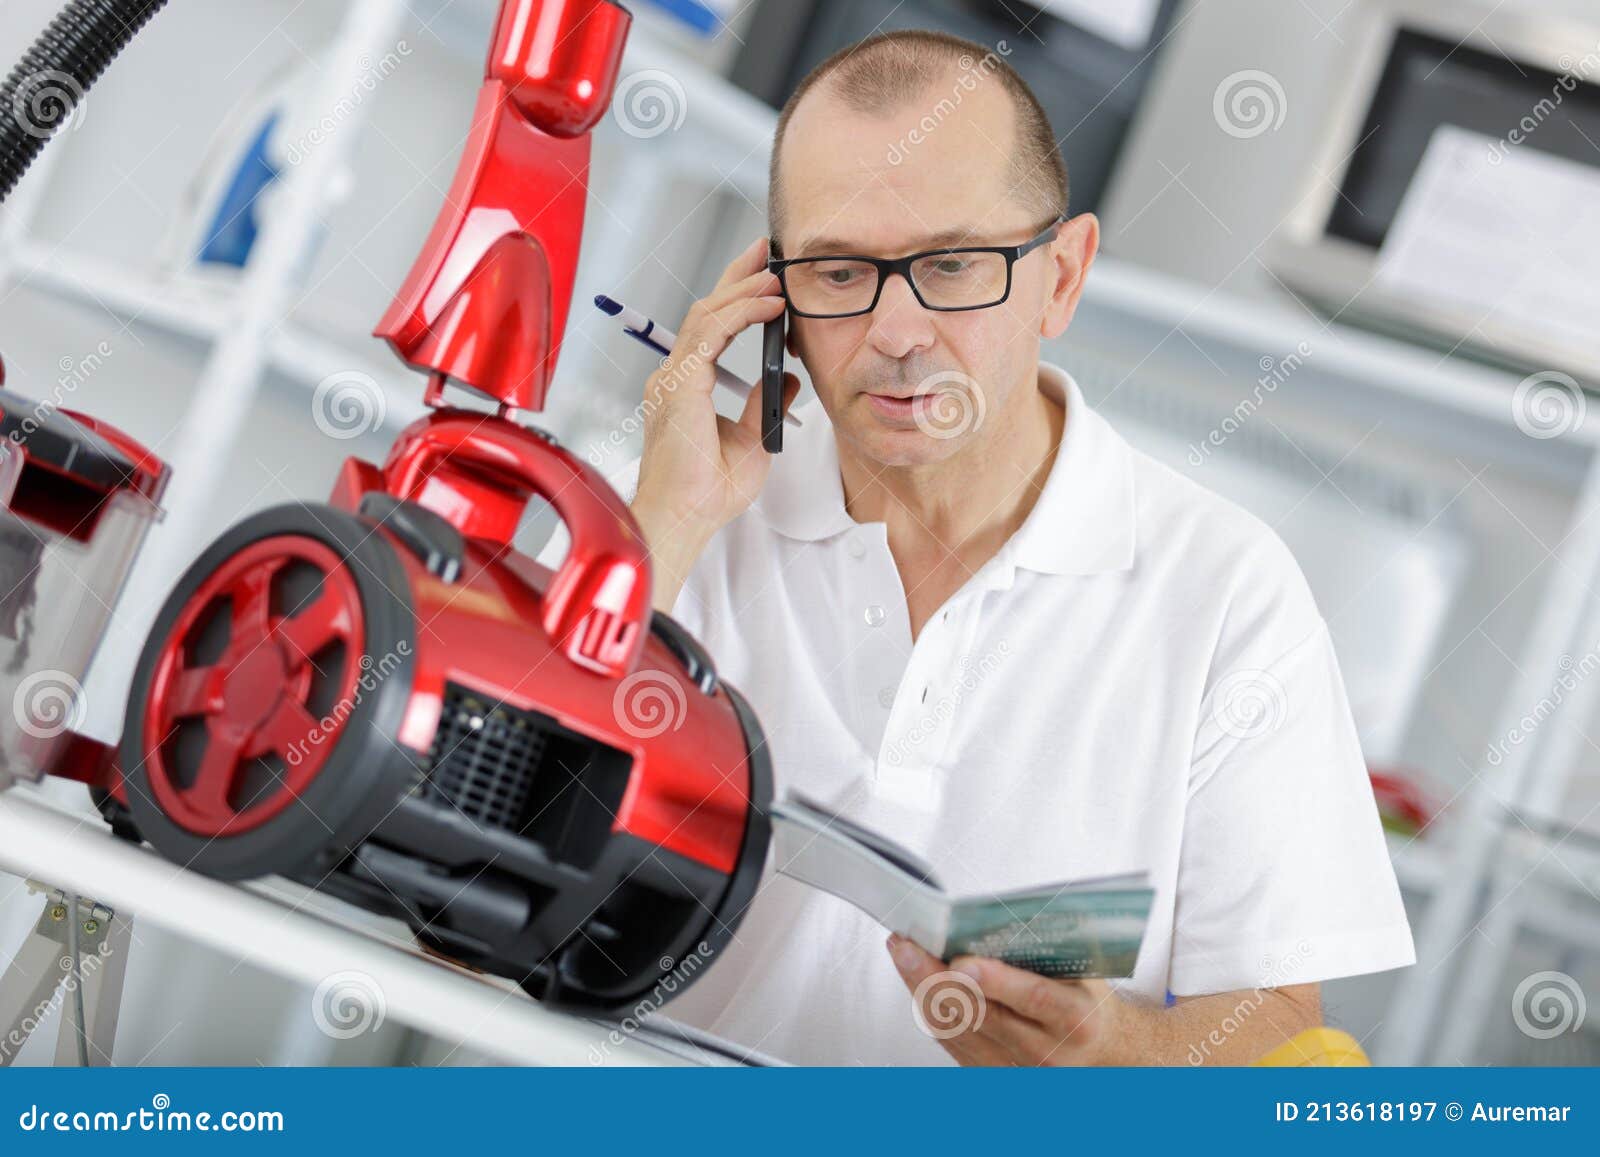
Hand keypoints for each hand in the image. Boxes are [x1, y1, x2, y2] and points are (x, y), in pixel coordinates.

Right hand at [631, 235, 800, 608]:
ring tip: (775, 275)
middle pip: (706, 310)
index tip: (763, 272)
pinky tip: (769, 305)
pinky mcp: (680, 385)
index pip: (710, 327)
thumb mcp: (753, 440)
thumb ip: (766, 404)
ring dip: (743, 290)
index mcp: (685, 387)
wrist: (685, 517)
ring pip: (706, 314)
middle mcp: (673, 377)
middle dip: (737, 276)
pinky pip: (711, 334)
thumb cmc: (708, 493)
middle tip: (767, 250)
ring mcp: (672, 379)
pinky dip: (741, 314)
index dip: (735, 294)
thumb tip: (787, 378)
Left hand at [887, 933, 1120, 1065]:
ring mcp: (1016, 1072)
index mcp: (1076, 1020)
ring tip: (902, 950)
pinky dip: (930, 1007)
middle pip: (982, 1017)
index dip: (997, 981)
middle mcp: (1046, 1053)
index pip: (1034, 1000)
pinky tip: (914, 977)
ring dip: (923, 989)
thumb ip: (1044, 949)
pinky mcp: (992, 1077)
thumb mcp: (1082, 970)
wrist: (1099, 1055)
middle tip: (907, 945)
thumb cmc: (1084, 999)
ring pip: (958, 1031)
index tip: (961, 961)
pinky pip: (952, 1042)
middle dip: (937, 979)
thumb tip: (991, 915)